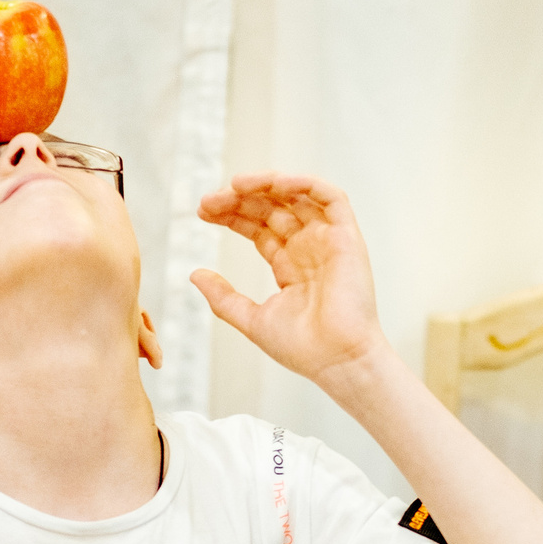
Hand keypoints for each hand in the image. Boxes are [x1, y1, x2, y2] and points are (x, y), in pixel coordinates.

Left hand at [192, 174, 390, 382]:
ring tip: (235, 185)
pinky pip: (331, 198)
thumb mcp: (252, 319)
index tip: (202, 212)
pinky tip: (275, 182)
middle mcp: (310, 249)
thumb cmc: (302, 348)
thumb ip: (223, 297)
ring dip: (267, 184)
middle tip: (209, 200)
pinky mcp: (348, 238)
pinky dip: (305, 183)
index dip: (232, 215)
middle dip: (239, 199)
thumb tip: (194, 274)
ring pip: (298, 196)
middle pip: (273, 209)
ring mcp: (329, 241)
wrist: (337, 361)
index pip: (259, 228)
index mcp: (291, 266)